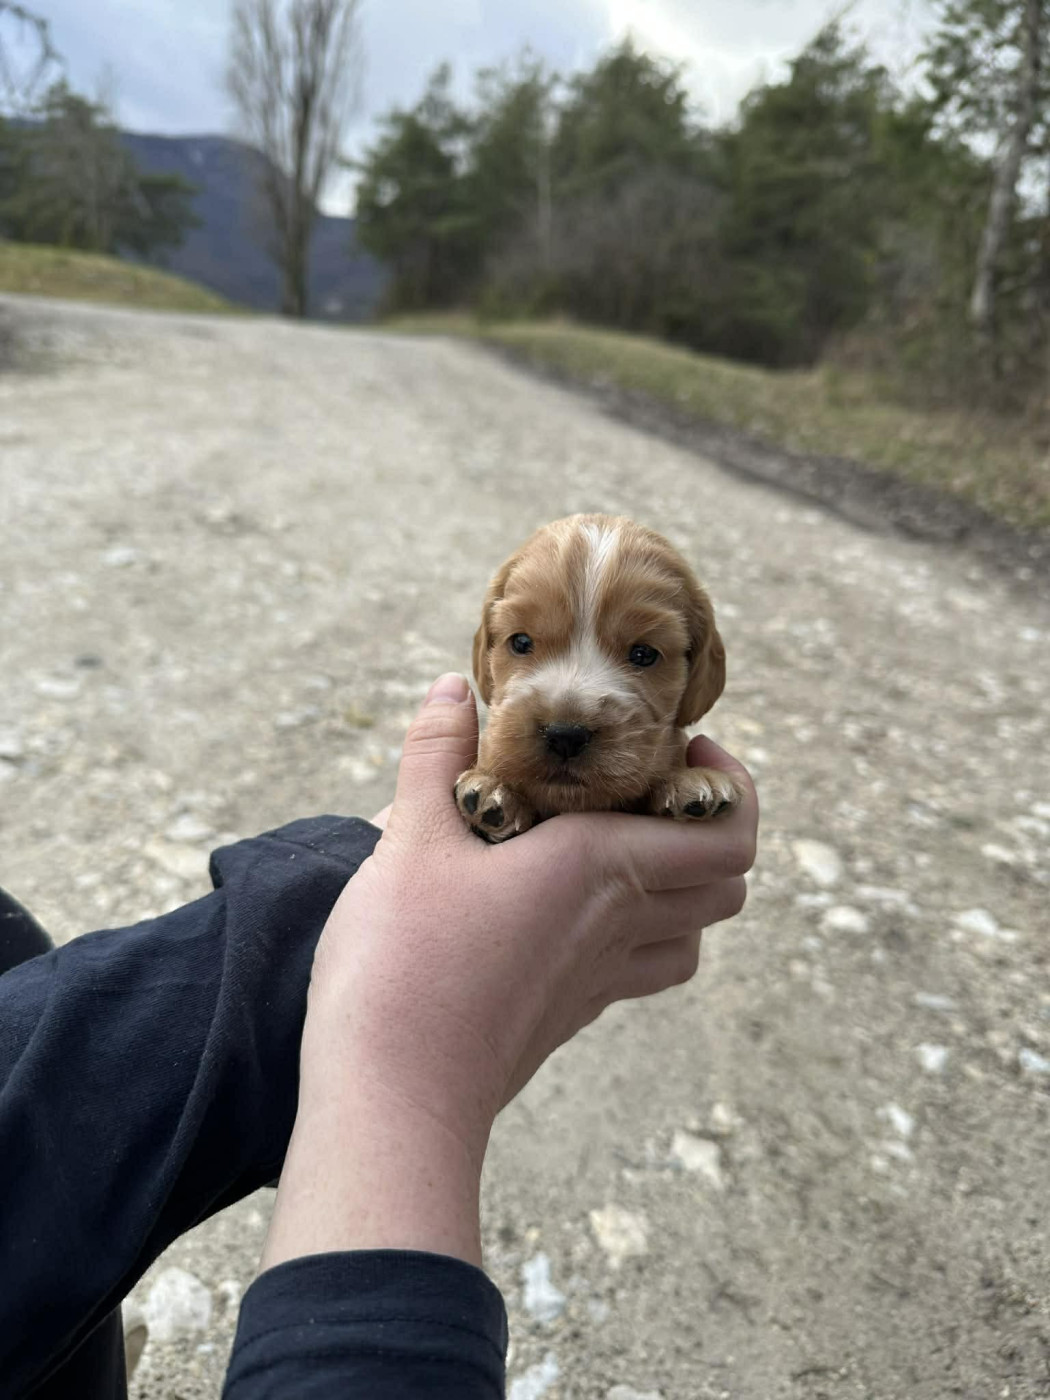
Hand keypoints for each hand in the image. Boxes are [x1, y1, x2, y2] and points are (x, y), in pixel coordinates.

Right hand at [261, 673, 756, 1270]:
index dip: (734, 789)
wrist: (392, 1097)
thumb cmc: (404, 962)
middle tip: (648, 789)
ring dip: (679, 886)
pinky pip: (638, 968)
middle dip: (709, 828)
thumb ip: (435, 755)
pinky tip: (569, 906)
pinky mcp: (568, 1015)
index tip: (687, 753)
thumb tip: (452, 690)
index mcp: (601, 868)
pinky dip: (636, 931)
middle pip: (725, 883)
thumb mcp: (412, 839)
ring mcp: (599, 980)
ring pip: (690, 934)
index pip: (729, 834)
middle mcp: (619, 924)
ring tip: (618, 843)